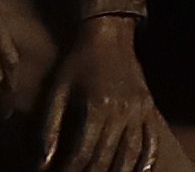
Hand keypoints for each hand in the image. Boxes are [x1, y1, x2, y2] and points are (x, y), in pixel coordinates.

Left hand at [38, 17, 168, 171]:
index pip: (82, 152)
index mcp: (96, 107)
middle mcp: (121, 111)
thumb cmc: (78, 64)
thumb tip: (42, 164)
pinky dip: (147, 159)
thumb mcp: (57, 92)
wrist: (109, 36)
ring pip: (131, 153)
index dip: (68, 171)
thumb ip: (49, 129)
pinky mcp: (148, 108)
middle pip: (106, 157)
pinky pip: (152, 139)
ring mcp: (138, 110)